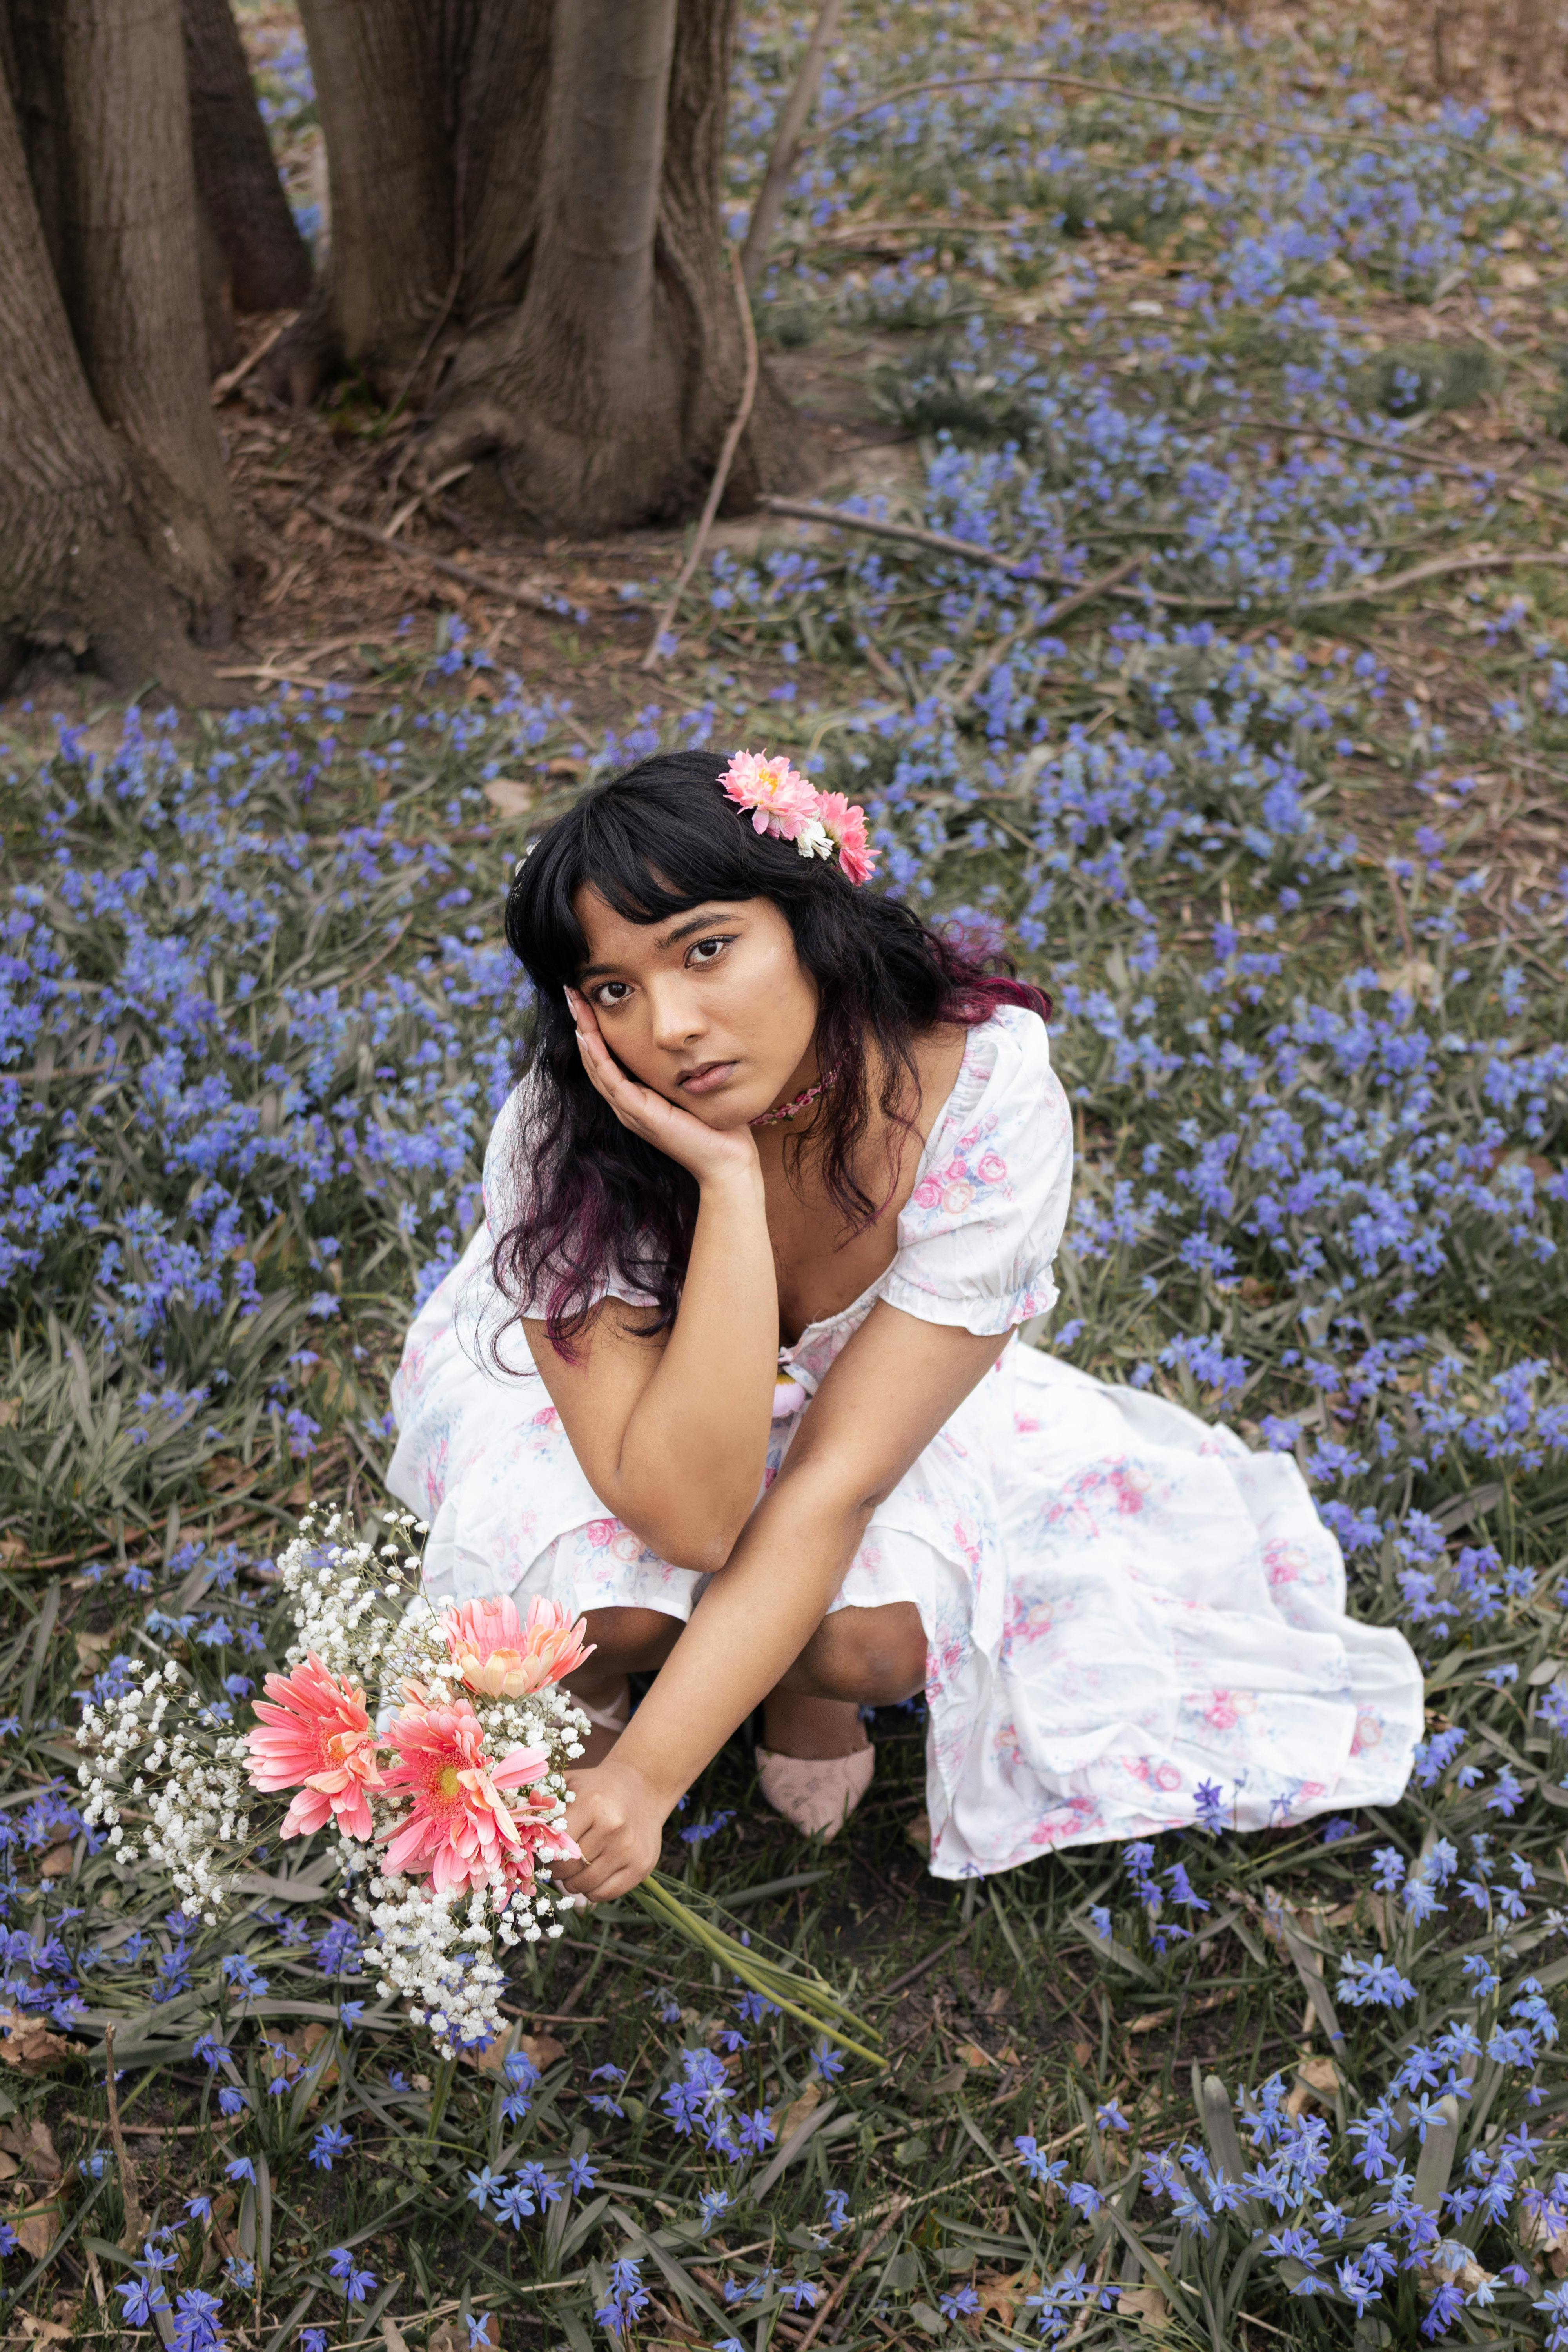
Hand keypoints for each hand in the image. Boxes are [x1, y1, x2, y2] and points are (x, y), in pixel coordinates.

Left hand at [553, 1756, 668, 1900]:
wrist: (644, 1787)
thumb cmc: (597, 1788)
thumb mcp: (570, 1783)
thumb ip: (541, 1799)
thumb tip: (511, 1821)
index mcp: (592, 1803)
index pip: (553, 1844)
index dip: (542, 1852)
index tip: (541, 1849)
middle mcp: (613, 1827)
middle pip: (567, 1868)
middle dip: (555, 1869)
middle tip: (555, 1861)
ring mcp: (630, 1849)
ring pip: (584, 1886)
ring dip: (571, 1882)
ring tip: (573, 1867)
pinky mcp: (642, 1867)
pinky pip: (603, 1895)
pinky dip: (591, 1891)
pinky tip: (591, 1874)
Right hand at [566, 988, 758, 1188]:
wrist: (727, 1162)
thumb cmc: (716, 1127)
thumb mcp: (693, 1090)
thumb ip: (680, 1069)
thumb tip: (687, 1040)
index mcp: (637, 1097)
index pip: (606, 1058)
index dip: (593, 1028)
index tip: (587, 998)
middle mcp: (627, 1104)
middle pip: (594, 1058)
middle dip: (582, 1023)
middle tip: (571, 992)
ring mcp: (630, 1111)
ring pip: (596, 1067)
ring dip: (583, 1034)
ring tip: (575, 1004)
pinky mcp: (640, 1114)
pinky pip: (612, 1081)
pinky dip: (598, 1057)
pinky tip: (588, 1035)